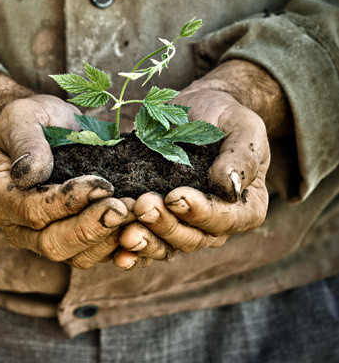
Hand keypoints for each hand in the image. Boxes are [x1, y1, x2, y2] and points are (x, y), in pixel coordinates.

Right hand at [0, 94, 133, 267]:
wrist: (47, 127)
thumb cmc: (31, 119)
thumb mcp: (21, 117)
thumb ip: (25, 142)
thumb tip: (31, 171)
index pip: (32, 210)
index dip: (68, 201)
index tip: (102, 184)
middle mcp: (16, 226)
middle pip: (52, 244)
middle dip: (92, 228)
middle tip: (124, 208)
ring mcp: (43, 238)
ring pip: (76, 257)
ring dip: (109, 238)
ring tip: (135, 213)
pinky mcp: (71, 241)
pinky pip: (95, 255)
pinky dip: (119, 246)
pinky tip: (139, 228)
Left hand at [114, 60, 289, 267]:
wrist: (198, 110)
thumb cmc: (226, 118)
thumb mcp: (243, 128)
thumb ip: (241, 156)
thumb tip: (230, 186)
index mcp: (246, 208)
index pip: (224, 219)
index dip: (199, 212)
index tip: (175, 196)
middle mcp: (217, 226)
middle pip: (192, 238)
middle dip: (165, 224)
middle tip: (143, 205)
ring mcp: (186, 227)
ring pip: (166, 246)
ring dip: (144, 240)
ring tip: (125, 228)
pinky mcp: (159, 223)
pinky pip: (146, 244)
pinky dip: (131, 251)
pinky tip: (115, 252)